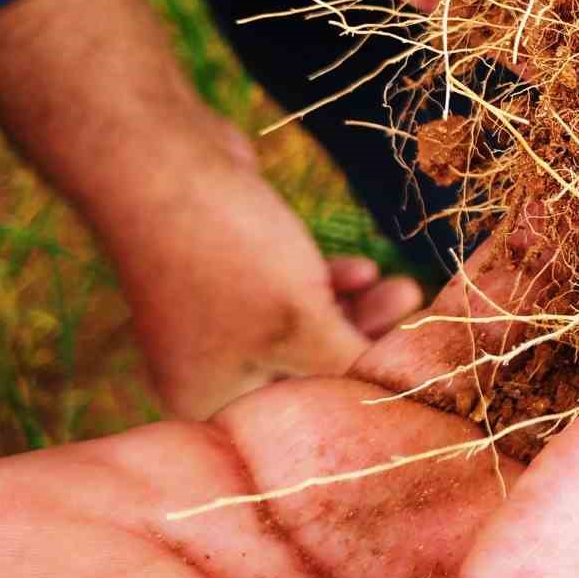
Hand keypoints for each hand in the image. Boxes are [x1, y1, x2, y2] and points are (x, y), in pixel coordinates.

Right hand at [0, 0, 422, 418]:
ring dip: (357, 308)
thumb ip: (351, 365)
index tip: (416, 372)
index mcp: (211, 401)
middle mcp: (207, 368)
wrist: (161, 161)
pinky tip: (359, 268)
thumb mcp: (305, 325)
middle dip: (368, 341)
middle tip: (417, 314)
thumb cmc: (230, 255)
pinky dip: (326, 283)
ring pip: (306, 327)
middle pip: (309, 371)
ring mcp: (215, 319)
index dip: (362, 394)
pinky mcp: (228, 275)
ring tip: (403, 287)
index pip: (304, 417)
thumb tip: (401, 390)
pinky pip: (290, 293)